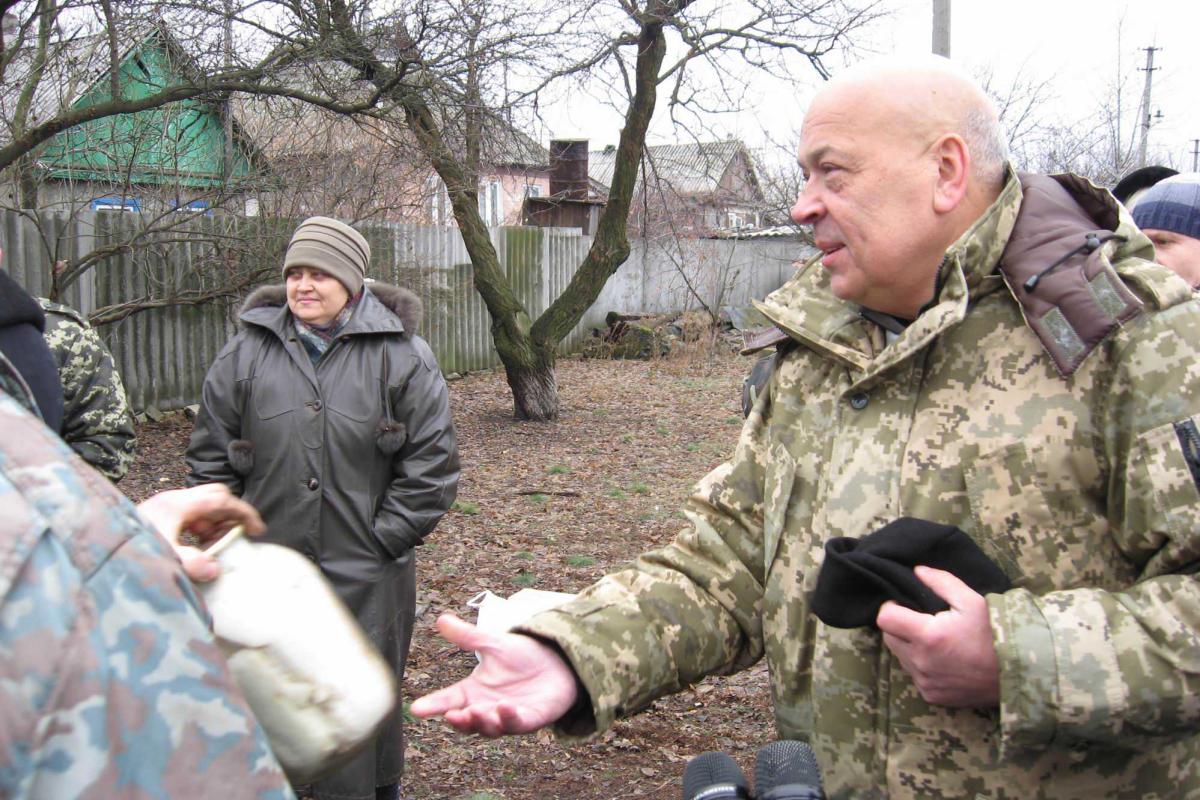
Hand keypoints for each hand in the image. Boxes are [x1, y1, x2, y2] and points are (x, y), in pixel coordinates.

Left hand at [136, 483, 264, 581]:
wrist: (95, 546)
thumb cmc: (128, 548)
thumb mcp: (163, 557)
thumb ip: (191, 563)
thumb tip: (214, 568)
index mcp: (178, 504)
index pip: (221, 499)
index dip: (243, 513)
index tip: (257, 529)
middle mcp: (172, 502)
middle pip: (214, 497)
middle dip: (230, 516)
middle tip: (239, 536)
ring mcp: (165, 509)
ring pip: (202, 509)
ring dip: (216, 525)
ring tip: (220, 547)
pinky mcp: (159, 520)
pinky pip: (190, 519)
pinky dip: (202, 531)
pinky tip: (200, 550)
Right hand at [410, 613, 579, 736]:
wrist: (557, 662)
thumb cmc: (521, 657)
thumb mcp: (492, 644)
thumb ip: (467, 636)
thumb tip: (441, 619)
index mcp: (473, 692)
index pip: (449, 700)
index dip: (433, 705)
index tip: (416, 709)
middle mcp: (487, 708)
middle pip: (468, 721)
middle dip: (460, 720)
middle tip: (452, 714)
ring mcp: (508, 717)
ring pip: (491, 728)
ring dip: (482, 722)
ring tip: (476, 712)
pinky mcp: (531, 719)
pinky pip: (518, 723)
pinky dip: (510, 718)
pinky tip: (505, 707)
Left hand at [876, 565, 999, 707]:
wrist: (1017, 674)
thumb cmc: (994, 633)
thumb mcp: (972, 601)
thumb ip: (941, 582)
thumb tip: (917, 571)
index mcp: (927, 635)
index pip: (884, 618)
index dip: (892, 607)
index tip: (905, 605)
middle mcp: (921, 661)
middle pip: (889, 638)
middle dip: (899, 626)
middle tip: (921, 622)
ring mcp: (925, 681)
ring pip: (900, 658)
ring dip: (909, 647)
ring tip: (935, 641)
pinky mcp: (931, 696)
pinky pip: (915, 677)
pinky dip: (922, 667)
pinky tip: (943, 660)